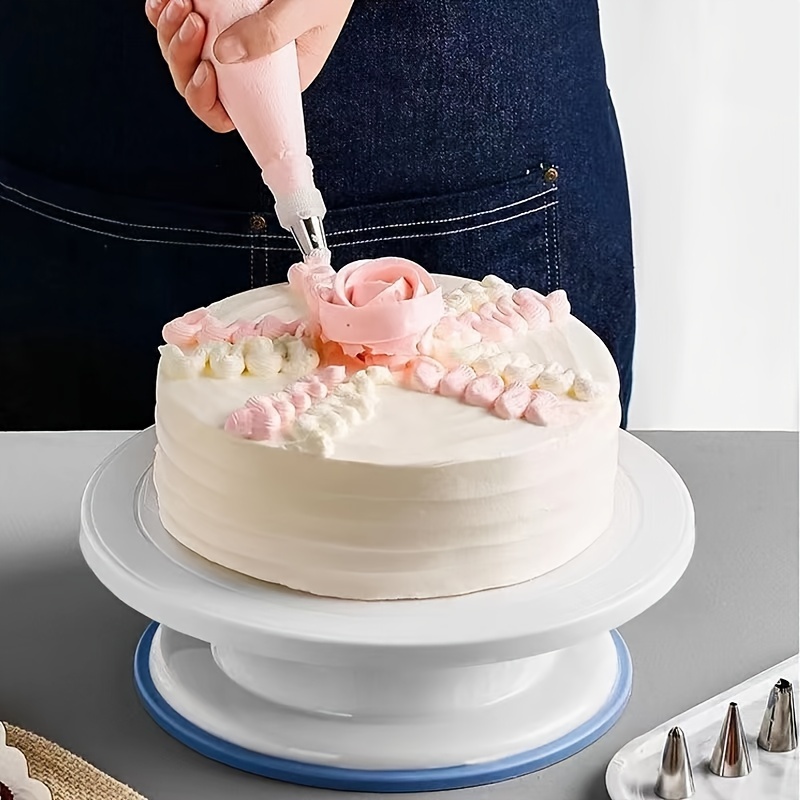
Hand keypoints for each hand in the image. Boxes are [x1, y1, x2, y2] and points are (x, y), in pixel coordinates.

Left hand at [145, 0, 353, 133]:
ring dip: (170, 32)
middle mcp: (248, 66)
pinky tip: (165, 1)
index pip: (231, 112)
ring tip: (180, 2)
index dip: (206, 102)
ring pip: (183, 54)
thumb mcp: (307, 10)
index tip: (205, 72)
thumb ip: (271, 33)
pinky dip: (164, 13)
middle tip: (189, 19)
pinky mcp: (216, 13)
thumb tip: (223, 55)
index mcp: (273, 81)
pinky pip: (180, 24)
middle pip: (197, 83)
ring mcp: (229, 39)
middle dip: (181, 57)